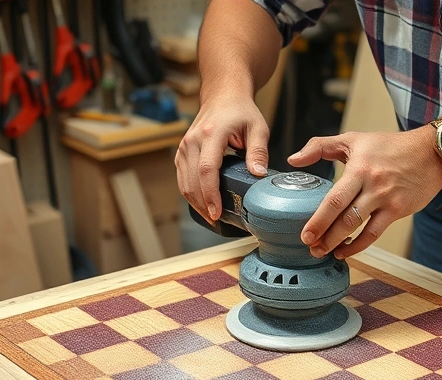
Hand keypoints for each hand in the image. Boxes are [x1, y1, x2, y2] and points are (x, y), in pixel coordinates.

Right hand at [175, 94, 269, 223]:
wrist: (223, 96)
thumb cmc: (241, 111)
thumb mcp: (258, 128)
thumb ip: (259, 152)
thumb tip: (258, 175)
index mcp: (211, 134)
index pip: (207, 170)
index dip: (210, 194)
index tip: (217, 212)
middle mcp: (193, 140)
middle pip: (192, 181)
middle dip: (203, 205)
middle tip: (217, 220)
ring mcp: (184, 146)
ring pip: (184, 182)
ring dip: (195, 202)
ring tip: (211, 216)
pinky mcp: (182, 152)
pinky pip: (182, 178)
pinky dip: (190, 193)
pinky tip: (202, 204)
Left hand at [290, 126, 441, 258]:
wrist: (432, 152)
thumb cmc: (390, 145)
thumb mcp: (354, 139)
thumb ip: (320, 146)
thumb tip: (293, 160)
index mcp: (359, 168)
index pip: (334, 198)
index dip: (318, 219)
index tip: (305, 234)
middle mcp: (373, 185)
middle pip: (344, 216)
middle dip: (324, 235)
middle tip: (309, 247)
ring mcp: (387, 199)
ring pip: (359, 227)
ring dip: (339, 243)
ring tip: (323, 251)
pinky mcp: (398, 210)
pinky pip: (375, 233)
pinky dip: (359, 245)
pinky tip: (345, 251)